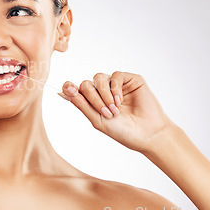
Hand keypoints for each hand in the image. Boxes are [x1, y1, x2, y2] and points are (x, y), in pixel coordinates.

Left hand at [59, 71, 175, 153]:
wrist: (148, 134)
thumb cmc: (123, 131)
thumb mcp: (97, 119)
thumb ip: (81, 104)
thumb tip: (62, 91)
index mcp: (93, 102)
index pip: (77, 89)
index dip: (70, 87)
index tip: (68, 88)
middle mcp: (103, 92)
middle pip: (86, 83)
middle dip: (93, 98)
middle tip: (106, 113)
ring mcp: (117, 85)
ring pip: (99, 78)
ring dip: (104, 94)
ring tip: (114, 109)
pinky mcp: (130, 80)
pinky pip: (115, 75)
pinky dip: (115, 88)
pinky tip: (120, 100)